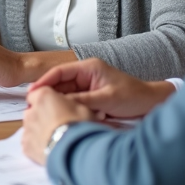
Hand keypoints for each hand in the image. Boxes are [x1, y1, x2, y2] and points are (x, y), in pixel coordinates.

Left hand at [22, 87, 93, 164]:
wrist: (74, 150)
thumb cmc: (80, 127)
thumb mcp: (82, 107)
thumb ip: (68, 103)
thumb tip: (66, 104)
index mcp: (43, 97)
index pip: (37, 92)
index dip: (45, 99)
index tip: (54, 105)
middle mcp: (31, 110)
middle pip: (33, 110)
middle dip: (42, 115)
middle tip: (58, 123)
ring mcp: (27, 129)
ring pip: (31, 126)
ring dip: (39, 129)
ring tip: (56, 137)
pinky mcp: (26, 145)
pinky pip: (30, 142)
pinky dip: (37, 144)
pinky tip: (50, 147)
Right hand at [30, 58, 174, 119]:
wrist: (152, 104)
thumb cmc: (134, 96)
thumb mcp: (106, 99)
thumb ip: (82, 101)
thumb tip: (59, 105)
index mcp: (88, 68)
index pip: (59, 72)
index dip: (43, 82)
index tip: (31, 93)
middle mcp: (86, 75)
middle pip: (59, 84)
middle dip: (48, 95)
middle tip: (34, 108)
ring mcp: (88, 86)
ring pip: (66, 95)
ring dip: (61, 104)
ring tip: (49, 115)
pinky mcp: (91, 97)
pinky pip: (75, 102)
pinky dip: (71, 109)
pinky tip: (67, 117)